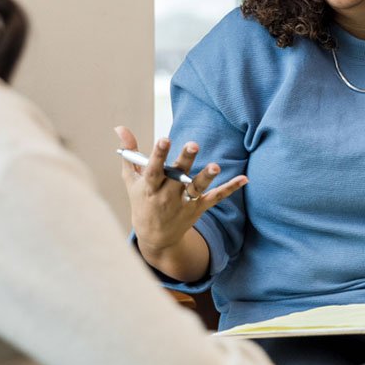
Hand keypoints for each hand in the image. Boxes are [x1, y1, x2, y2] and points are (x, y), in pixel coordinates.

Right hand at [115, 126, 246, 256]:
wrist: (155, 237)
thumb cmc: (142, 201)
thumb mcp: (131, 179)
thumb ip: (129, 152)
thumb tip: (120, 127)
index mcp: (150, 187)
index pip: (153, 170)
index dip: (158, 155)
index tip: (164, 139)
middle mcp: (167, 195)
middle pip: (178, 176)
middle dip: (185, 161)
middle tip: (193, 145)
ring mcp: (184, 203)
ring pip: (197, 189)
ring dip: (207, 178)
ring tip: (215, 166)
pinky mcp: (199, 208)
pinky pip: (216, 198)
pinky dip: (230, 189)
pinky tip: (244, 179)